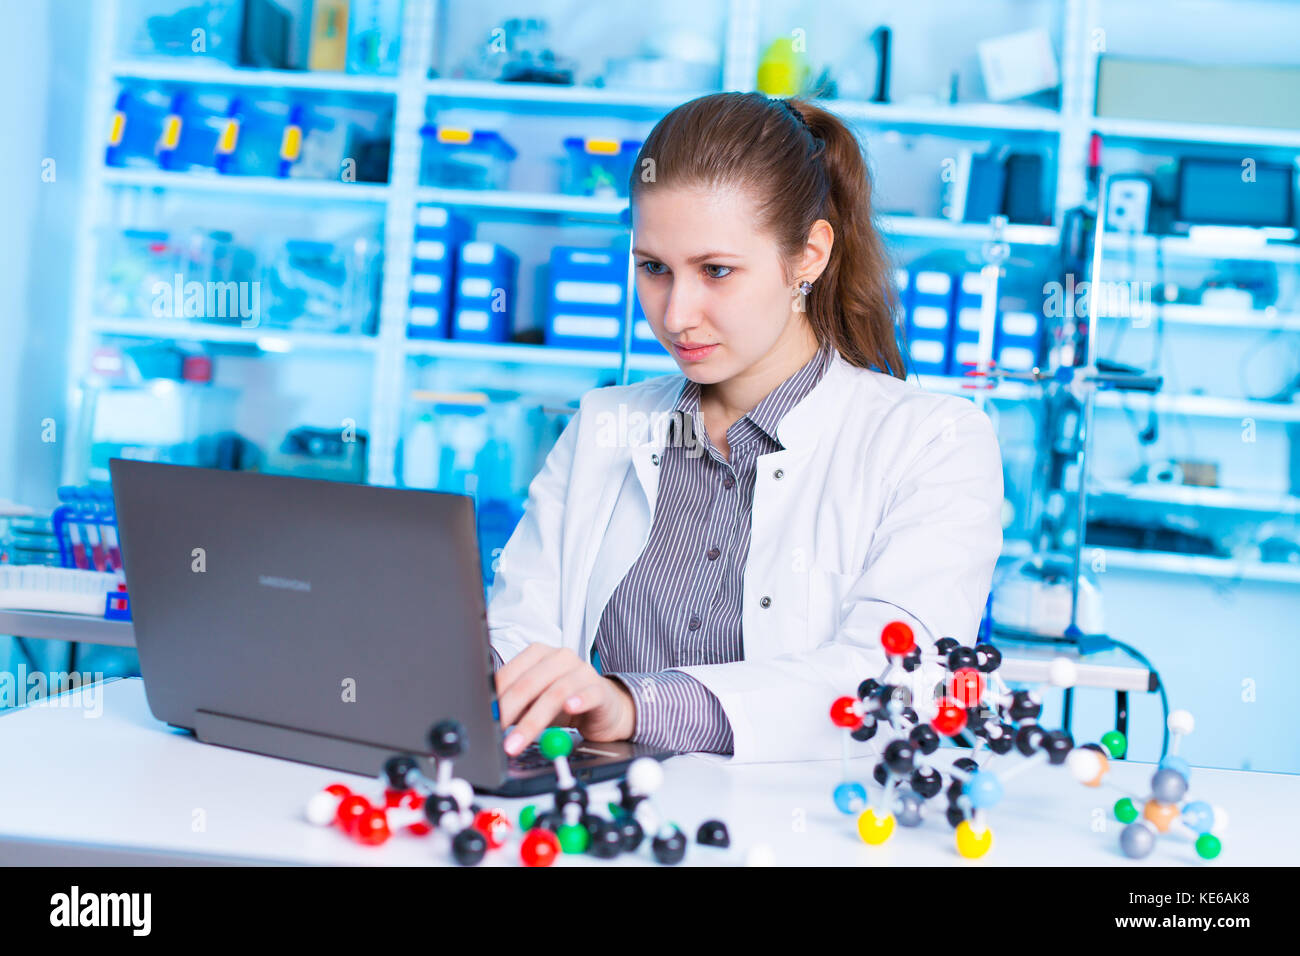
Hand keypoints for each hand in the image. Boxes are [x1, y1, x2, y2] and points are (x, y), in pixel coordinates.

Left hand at [494, 645, 636, 754]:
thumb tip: (487, 716)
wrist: (604, 706)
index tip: (483, 718)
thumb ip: (514, 704)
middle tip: (496, 731)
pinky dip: (578, 701)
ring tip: (517, 742)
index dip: (495, 697)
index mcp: (538, 654)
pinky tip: (571, 709)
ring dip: (532, 721)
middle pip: (529, 683)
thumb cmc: (566, 701)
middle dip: (508, 711)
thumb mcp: (535, 700)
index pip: (511, 673)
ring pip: (554, 694)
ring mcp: (582, 671)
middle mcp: (560, 657)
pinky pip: (588, 694)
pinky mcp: (600, 688)